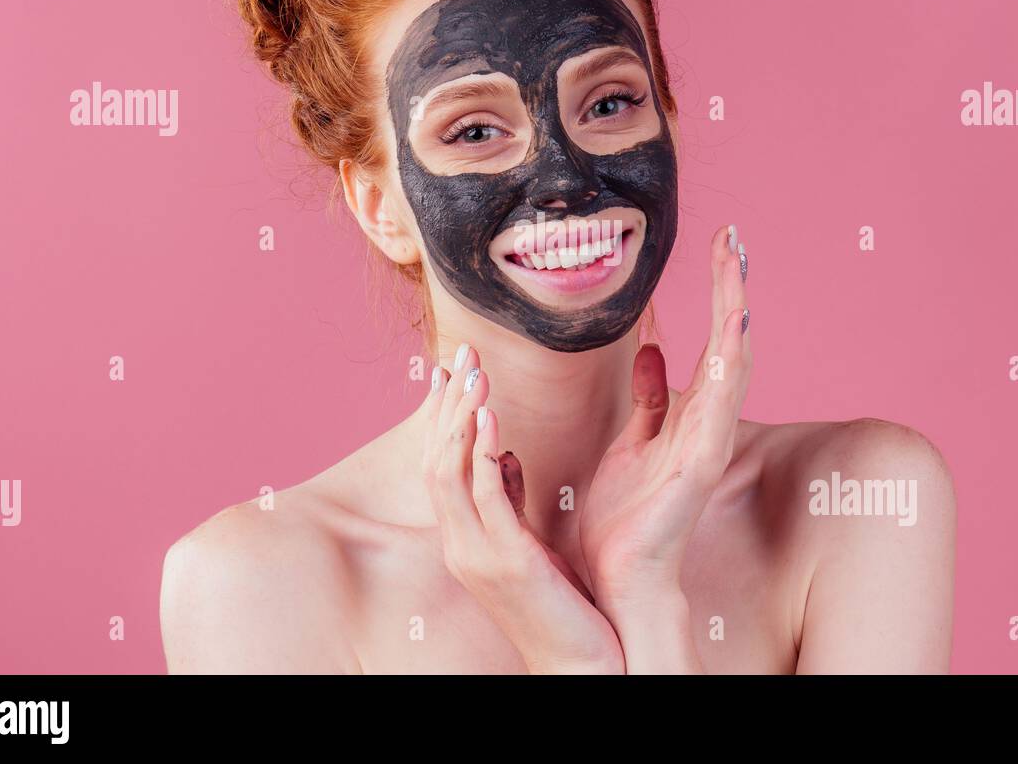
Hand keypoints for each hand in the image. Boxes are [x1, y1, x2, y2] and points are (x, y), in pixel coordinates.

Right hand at [423, 343, 624, 673]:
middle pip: (436, 458)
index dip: (442, 414)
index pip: (439, 463)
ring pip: (450, 473)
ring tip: (474, 374)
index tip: (450, 369)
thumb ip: (512, 500)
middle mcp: (460, 544)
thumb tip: (506, 454)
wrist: (581, 664)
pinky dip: (483, 454)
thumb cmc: (561, 604)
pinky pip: (485, 499)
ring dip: (461, 419)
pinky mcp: (507, 563)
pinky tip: (491, 419)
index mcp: (464, 538)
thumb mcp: (530, 543)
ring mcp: (477, 555)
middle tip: (462, 353)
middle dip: (448, 404)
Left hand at [581, 225, 752, 607]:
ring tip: (736, 261)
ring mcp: (708, 443)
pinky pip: (719, 406)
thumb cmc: (623, 518)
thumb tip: (653, 350)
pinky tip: (732, 325)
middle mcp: (707, 424)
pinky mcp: (699, 465)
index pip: (711, 342)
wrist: (617, 575)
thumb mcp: (630, 442)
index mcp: (690, 416)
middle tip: (734, 238)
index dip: (717, 293)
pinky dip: (729, 365)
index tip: (720, 246)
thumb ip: (649, 399)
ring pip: (733, 365)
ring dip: (734, 311)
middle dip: (733, 289)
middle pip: (731, 343)